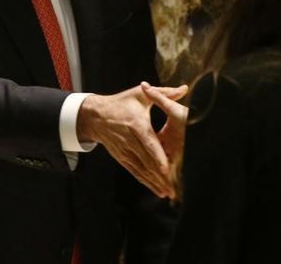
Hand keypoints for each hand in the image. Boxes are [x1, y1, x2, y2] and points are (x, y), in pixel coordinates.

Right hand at [76, 84, 186, 198]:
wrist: (95, 115)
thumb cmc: (121, 102)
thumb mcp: (140, 94)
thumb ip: (164, 93)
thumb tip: (185, 89)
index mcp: (136, 125)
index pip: (150, 144)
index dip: (158, 158)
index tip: (168, 170)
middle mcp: (130, 141)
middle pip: (147, 161)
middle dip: (160, 176)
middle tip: (174, 188)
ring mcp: (124, 151)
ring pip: (141, 170)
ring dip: (154, 182)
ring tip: (169, 192)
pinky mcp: (121, 157)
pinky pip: (135, 171)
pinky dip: (146, 181)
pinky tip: (156, 189)